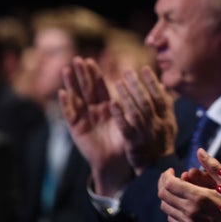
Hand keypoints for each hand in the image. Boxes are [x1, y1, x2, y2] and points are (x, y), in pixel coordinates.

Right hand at [58, 56, 131, 195]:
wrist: (117, 162)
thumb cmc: (126, 141)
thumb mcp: (133, 120)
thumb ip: (138, 104)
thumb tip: (158, 86)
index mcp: (108, 107)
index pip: (101, 87)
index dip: (96, 74)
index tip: (91, 60)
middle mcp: (95, 111)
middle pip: (88, 89)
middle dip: (83, 74)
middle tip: (78, 59)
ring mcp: (85, 119)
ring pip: (77, 98)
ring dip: (71, 84)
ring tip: (66, 69)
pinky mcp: (78, 129)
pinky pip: (71, 115)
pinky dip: (67, 104)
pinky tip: (62, 92)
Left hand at [110, 66, 176, 172]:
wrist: (157, 169)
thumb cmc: (161, 143)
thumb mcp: (168, 124)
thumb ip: (166, 105)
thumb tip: (161, 85)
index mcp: (167, 119)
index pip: (160, 96)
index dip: (152, 83)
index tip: (144, 69)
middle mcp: (158, 125)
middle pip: (147, 101)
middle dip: (137, 85)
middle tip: (127, 71)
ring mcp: (146, 135)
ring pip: (137, 112)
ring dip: (127, 96)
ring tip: (118, 82)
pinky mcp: (134, 144)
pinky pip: (126, 128)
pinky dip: (120, 115)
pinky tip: (112, 104)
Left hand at [158, 167, 220, 221]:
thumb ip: (211, 166)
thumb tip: (199, 151)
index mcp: (199, 197)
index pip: (170, 184)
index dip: (167, 175)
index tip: (172, 170)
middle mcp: (190, 211)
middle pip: (163, 195)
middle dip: (164, 182)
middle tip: (171, 177)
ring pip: (165, 207)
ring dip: (168, 196)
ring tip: (178, 189)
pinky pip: (171, 218)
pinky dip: (173, 208)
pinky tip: (183, 203)